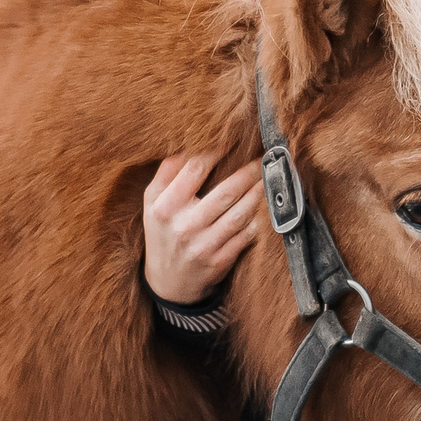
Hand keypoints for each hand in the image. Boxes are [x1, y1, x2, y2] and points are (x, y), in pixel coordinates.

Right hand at [142, 153, 262, 304]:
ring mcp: (203, 246)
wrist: (168, 281)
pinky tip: (264, 206)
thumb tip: (191, 141)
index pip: (195, 169)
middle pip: (226, 191)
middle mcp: (184, 226)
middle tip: (264, 157)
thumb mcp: (151, 201)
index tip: (234, 139)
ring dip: (259, 193)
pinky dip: (258, 219)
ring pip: (241, 213)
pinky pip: (246, 235)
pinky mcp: (220, 261)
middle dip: (250, 171)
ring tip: (268, 178)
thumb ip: (167, 171)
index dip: (218, 150)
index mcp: (164, 206)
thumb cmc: (163, 230)